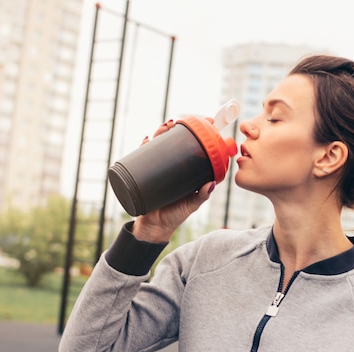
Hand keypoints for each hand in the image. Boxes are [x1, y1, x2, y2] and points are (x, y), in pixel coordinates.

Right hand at [132, 120, 214, 242]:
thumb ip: (201, 195)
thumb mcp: (192, 205)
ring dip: (160, 133)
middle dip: (174, 130)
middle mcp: (173, 167)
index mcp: (186, 171)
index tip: (207, 122)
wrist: (154, 227)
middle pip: (174, 143)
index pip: (194, 148)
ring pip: (159, 146)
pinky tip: (146, 140)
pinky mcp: (145, 174)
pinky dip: (144, 147)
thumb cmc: (176, 216)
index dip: (200, 135)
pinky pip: (143, 157)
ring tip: (164, 128)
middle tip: (177, 123)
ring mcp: (159, 169)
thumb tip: (211, 184)